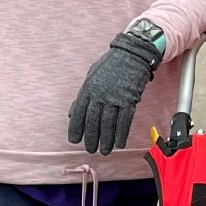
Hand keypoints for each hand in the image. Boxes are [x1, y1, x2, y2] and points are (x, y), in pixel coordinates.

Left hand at [67, 30, 160, 154]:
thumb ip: (82, 96)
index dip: (76, 128)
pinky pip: (124, 120)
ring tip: (105, 151)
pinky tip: (119, 143)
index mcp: (88, 89)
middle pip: (94, 121)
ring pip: (109, 123)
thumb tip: (72, 113)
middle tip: (91, 150)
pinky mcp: (129, 99)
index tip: (75, 141)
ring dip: (107, 139)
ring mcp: (115, 97)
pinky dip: (121, 133)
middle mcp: (100, 94)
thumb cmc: (112, 65)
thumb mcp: (92, 76)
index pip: (79, 113)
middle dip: (92, 138)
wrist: (132, 54)